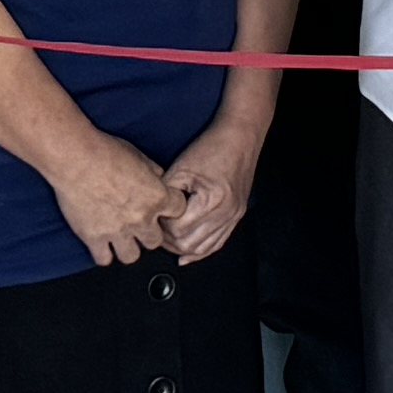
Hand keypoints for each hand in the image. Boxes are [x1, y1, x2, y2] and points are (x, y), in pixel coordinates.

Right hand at [47, 130, 179, 271]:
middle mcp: (141, 218)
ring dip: (128, 247)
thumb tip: (160, 180)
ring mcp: (117, 231)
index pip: (179, 211)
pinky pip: (104, 260)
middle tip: (138, 224)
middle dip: (148, 232)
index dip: (170, 208)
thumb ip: (154, 174)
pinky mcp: (94, 237)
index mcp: (157, 196)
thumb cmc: (105, 152)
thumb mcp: (140, 156)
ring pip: (132, 256)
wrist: (75, 158)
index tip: (162, 207)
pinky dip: (103, 253)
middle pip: (155, 241)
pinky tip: (101, 243)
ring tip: (121, 237)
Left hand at [161, 114, 263, 262]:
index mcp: (212, 200)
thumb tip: (153, 212)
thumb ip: (165, 193)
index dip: (161, 225)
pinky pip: (217, 243)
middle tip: (156, 228)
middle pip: (189, 244)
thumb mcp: (181, 167)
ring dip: (182, 247)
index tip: (154, 215)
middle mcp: (226, 213)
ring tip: (169, 238)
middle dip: (168, 240)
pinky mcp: (236, 216)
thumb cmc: (212, 147)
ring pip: (202, 248)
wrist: (240, 137)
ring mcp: (233, 217)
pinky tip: (187, 255)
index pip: (177, 229)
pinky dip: (201, 252)